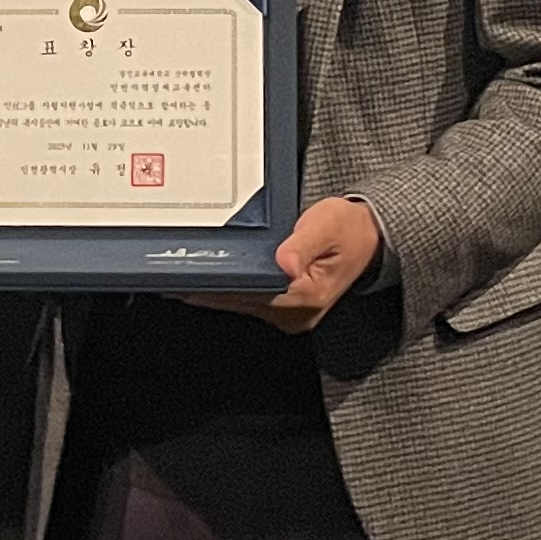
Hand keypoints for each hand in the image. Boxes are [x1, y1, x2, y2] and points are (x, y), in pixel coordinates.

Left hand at [187, 194, 381, 336]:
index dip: (217, 286)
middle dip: (207, 290)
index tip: (188, 278)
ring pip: (242, 304)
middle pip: (240, 302)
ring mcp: (290, 314)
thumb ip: (304, 243)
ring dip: (214, 291)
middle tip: (169, 276)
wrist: (370, 238)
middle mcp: (296, 313)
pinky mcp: (286, 308)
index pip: (250, 294)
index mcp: (306, 296)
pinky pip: (249, 301)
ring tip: (178, 278)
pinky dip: (228, 290)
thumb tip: (285, 263)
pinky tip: (207, 280)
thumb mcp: (328, 224)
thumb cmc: (349, 229)